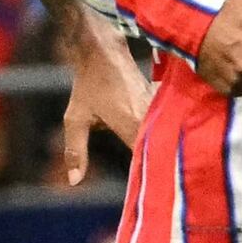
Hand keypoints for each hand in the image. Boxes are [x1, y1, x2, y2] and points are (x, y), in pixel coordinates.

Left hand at [52, 17, 150, 187]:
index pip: (143, 158)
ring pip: (165, 136)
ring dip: (163, 151)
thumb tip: (74, 182)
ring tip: (168, 173)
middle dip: (158, 168)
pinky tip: (167, 145)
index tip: (147, 194)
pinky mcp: (161, 101)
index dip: (146, 176)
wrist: (104, 48)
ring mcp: (158, 107)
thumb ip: (76, 151)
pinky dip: (164, 134)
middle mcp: (148, 116)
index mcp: (130, 123)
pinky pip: (166, 123)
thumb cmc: (87, 84)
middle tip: (160, 191)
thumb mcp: (75, 118)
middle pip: (159, 149)